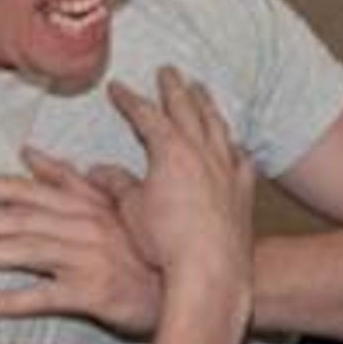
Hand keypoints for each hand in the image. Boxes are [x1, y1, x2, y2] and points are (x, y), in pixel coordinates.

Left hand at [0, 148, 163, 334]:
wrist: (185, 287)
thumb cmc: (147, 247)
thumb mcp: (113, 203)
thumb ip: (71, 179)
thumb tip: (31, 155)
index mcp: (83, 203)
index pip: (24, 188)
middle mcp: (82, 226)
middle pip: (16, 217)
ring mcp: (87, 259)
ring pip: (24, 250)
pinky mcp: (92, 293)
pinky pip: (44, 296)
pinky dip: (11, 299)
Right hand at [104, 67, 254, 296]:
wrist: (210, 272)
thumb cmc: (166, 244)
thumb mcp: (131, 211)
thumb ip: (116, 185)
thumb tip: (98, 171)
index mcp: (171, 151)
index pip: (146, 114)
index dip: (130, 99)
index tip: (117, 87)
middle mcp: (203, 152)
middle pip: (187, 109)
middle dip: (175, 87)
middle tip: (168, 70)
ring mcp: (228, 169)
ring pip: (218, 126)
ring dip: (207, 106)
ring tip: (202, 91)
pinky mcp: (244, 192)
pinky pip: (241, 158)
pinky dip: (234, 146)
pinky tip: (234, 145)